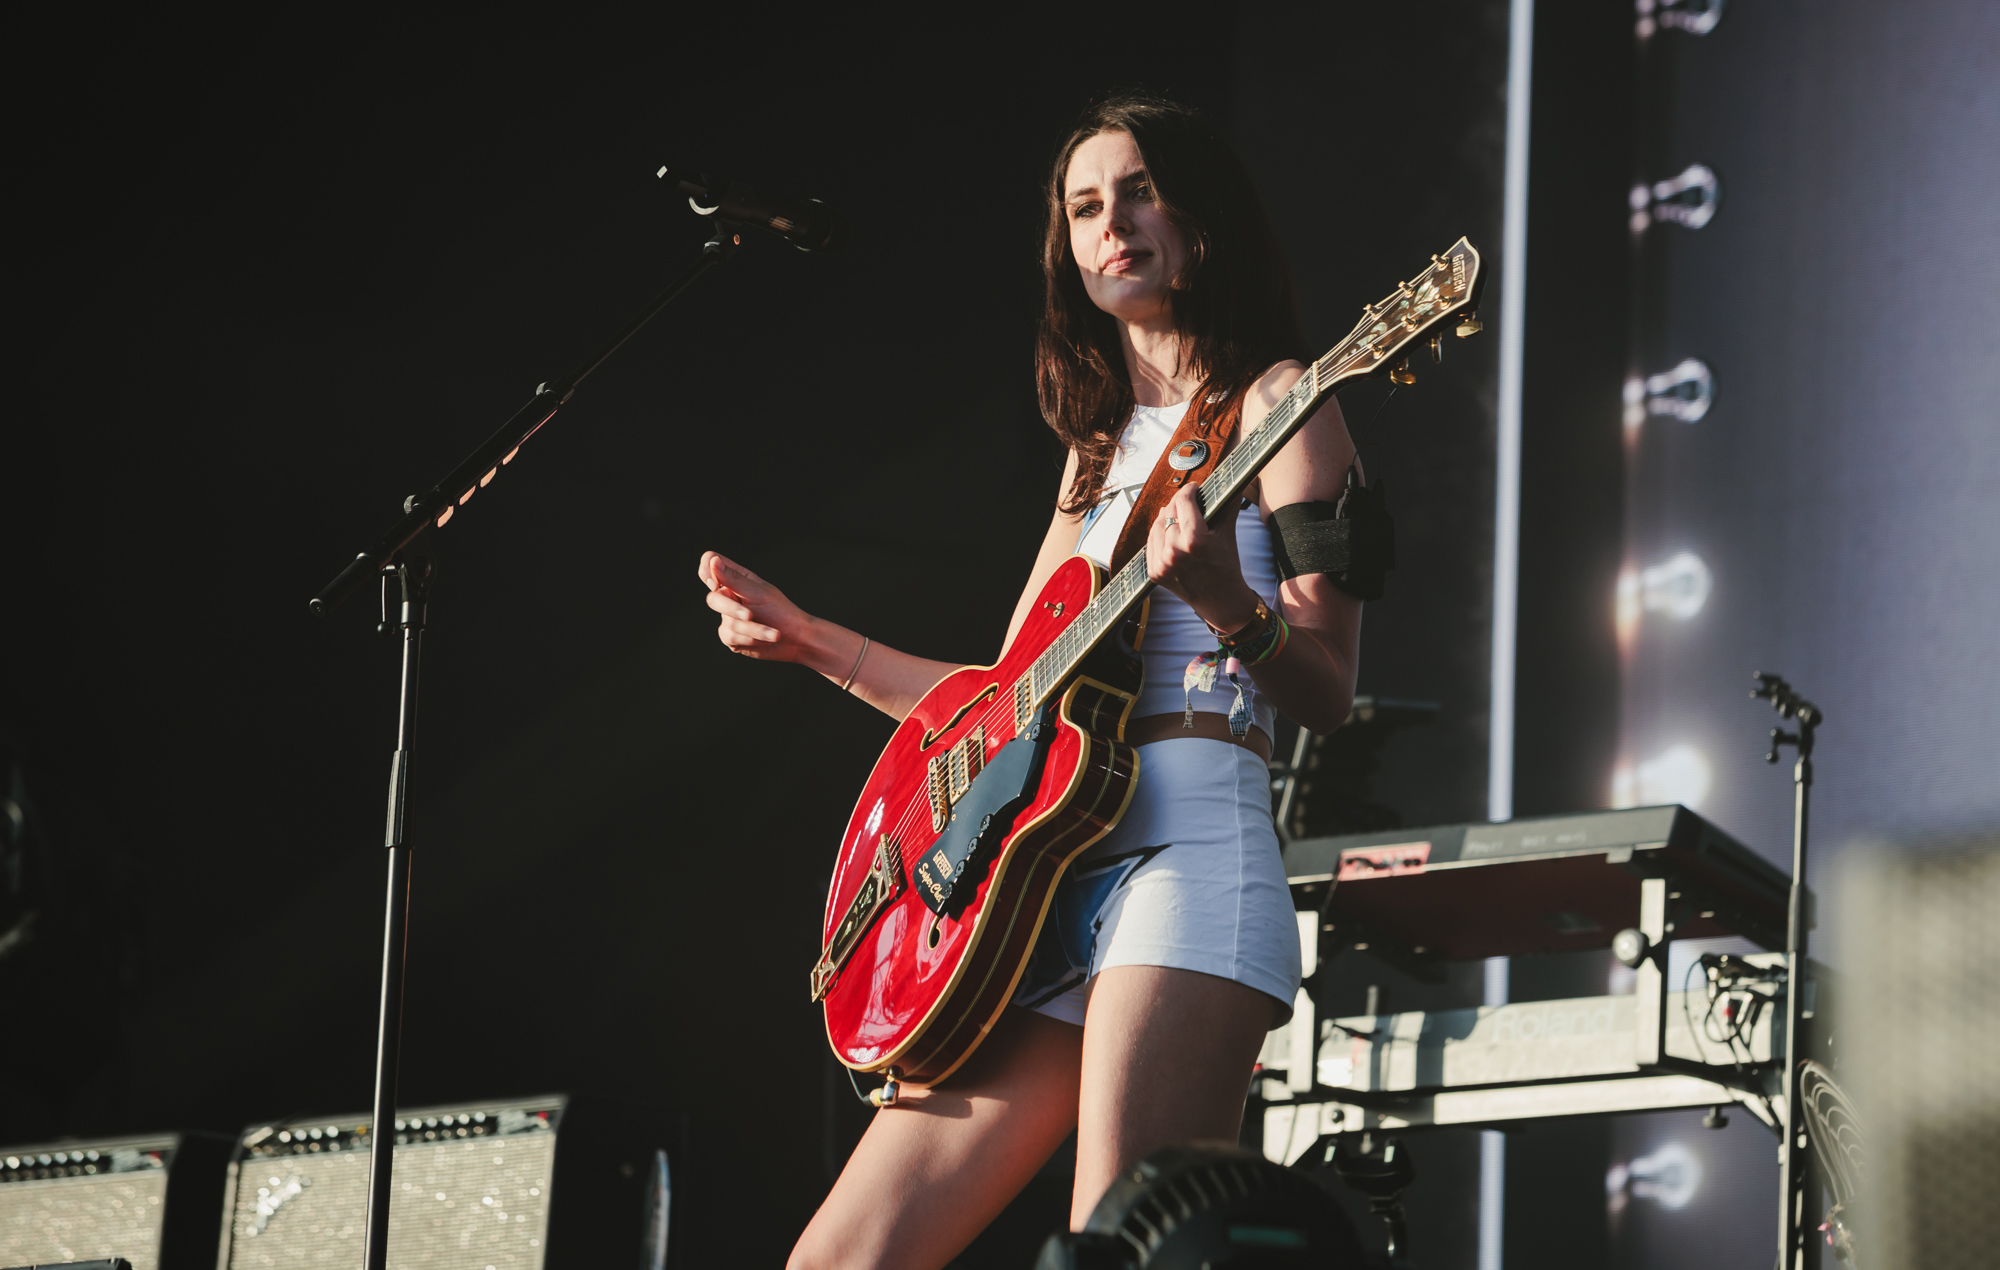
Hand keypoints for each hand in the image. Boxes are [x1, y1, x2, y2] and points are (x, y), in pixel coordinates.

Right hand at [698, 550, 817, 662]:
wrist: (796, 640)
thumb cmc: (780, 611)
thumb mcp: (758, 593)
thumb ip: (733, 579)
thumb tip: (713, 561)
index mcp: (736, 578)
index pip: (709, 562)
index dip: (707, 570)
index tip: (716, 584)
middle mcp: (729, 595)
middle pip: (713, 599)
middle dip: (734, 610)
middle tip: (750, 616)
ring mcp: (728, 616)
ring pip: (726, 622)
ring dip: (752, 629)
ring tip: (773, 633)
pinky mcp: (731, 636)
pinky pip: (729, 636)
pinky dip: (750, 639)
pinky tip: (765, 640)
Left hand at [1144, 483, 1259, 633]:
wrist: (1220, 601)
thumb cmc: (1226, 567)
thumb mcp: (1228, 534)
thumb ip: (1228, 505)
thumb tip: (1235, 482)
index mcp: (1195, 540)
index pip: (1184, 501)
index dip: (1189, 490)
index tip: (1194, 488)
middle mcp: (1175, 551)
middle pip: (1169, 511)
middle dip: (1178, 501)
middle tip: (1187, 499)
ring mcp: (1162, 563)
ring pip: (1157, 525)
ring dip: (1166, 515)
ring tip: (1176, 513)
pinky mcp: (1154, 572)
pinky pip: (1150, 542)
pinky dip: (1158, 533)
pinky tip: (1167, 529)